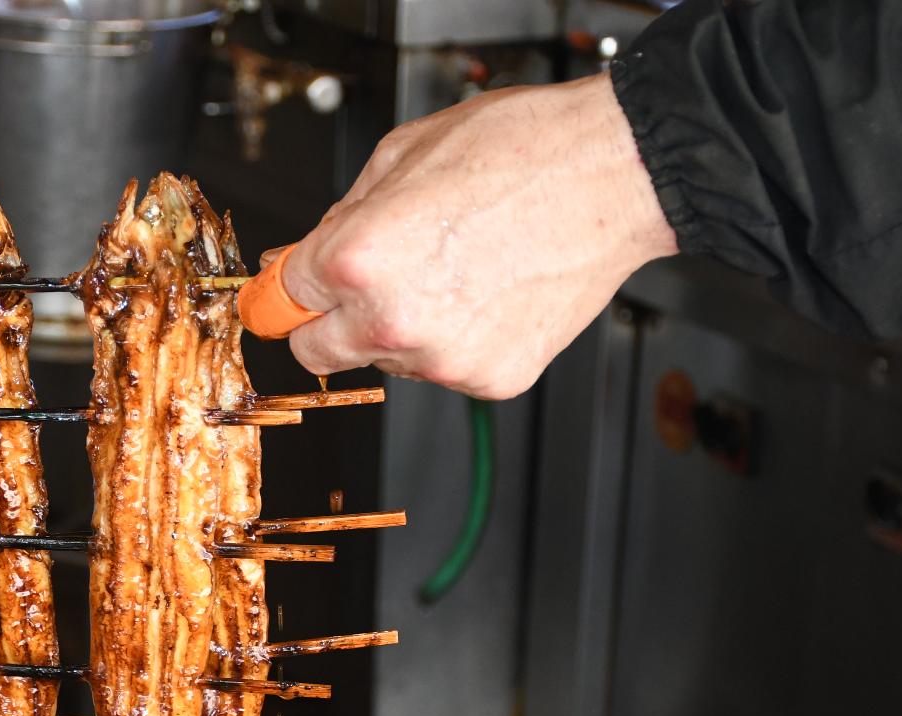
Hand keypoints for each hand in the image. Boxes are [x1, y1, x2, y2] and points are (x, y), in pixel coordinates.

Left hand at [281, 72, 676, 398]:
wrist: (617, 173)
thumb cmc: (522, 150)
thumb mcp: (401, 156)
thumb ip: (342, 218)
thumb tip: (306, 257)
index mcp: (358, 260)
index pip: (284, 299)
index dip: (287, 288)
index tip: (286, 294)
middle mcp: (394, 321)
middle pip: (320, 351)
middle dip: (329, 321)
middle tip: (366, 286)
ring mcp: (444, 359)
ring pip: (387, 361)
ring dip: (401, 328)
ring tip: (457, 270)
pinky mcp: (491, 379)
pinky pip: (446, 368)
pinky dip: (457, 339)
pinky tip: (490, 292)